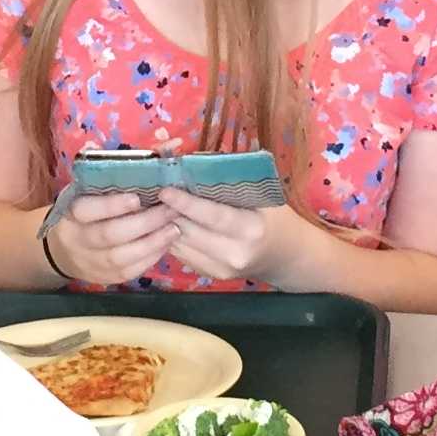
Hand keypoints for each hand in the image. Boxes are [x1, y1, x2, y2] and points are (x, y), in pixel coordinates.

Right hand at [45, 189, 179, 285]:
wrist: (64, 251)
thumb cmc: (84, 213)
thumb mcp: (86, 193)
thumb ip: (109, 183)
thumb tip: (149, 162)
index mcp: (71, 214)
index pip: (87, 210)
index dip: (111, 205)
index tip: (137, 198)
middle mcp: (78, 240)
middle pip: (110, 235)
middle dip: (144, 223)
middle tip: (170, 210)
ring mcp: (91, 262)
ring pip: (122, 257)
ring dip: (152, 242)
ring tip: (174, 228)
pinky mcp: (106, 278)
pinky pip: (130, 271)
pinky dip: (151, 257)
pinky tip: (166, 243)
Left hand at [155, 185, 311, 284]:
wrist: (286, 255)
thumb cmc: (275, 217)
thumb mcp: (264, 195)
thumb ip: (232, 180)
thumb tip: (195, 160)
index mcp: (251, 229)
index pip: (213, 216)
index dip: (186, 203)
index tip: (165, 190)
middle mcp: (234, 253)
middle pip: (190, 231)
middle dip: (168, 211)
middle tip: (150, 190)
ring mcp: (221, 268)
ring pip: (180, 243)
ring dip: (164, 223)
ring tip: (152, 203)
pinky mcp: (211, 275)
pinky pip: (182, 253)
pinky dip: (170, 235)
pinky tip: (165, 219)